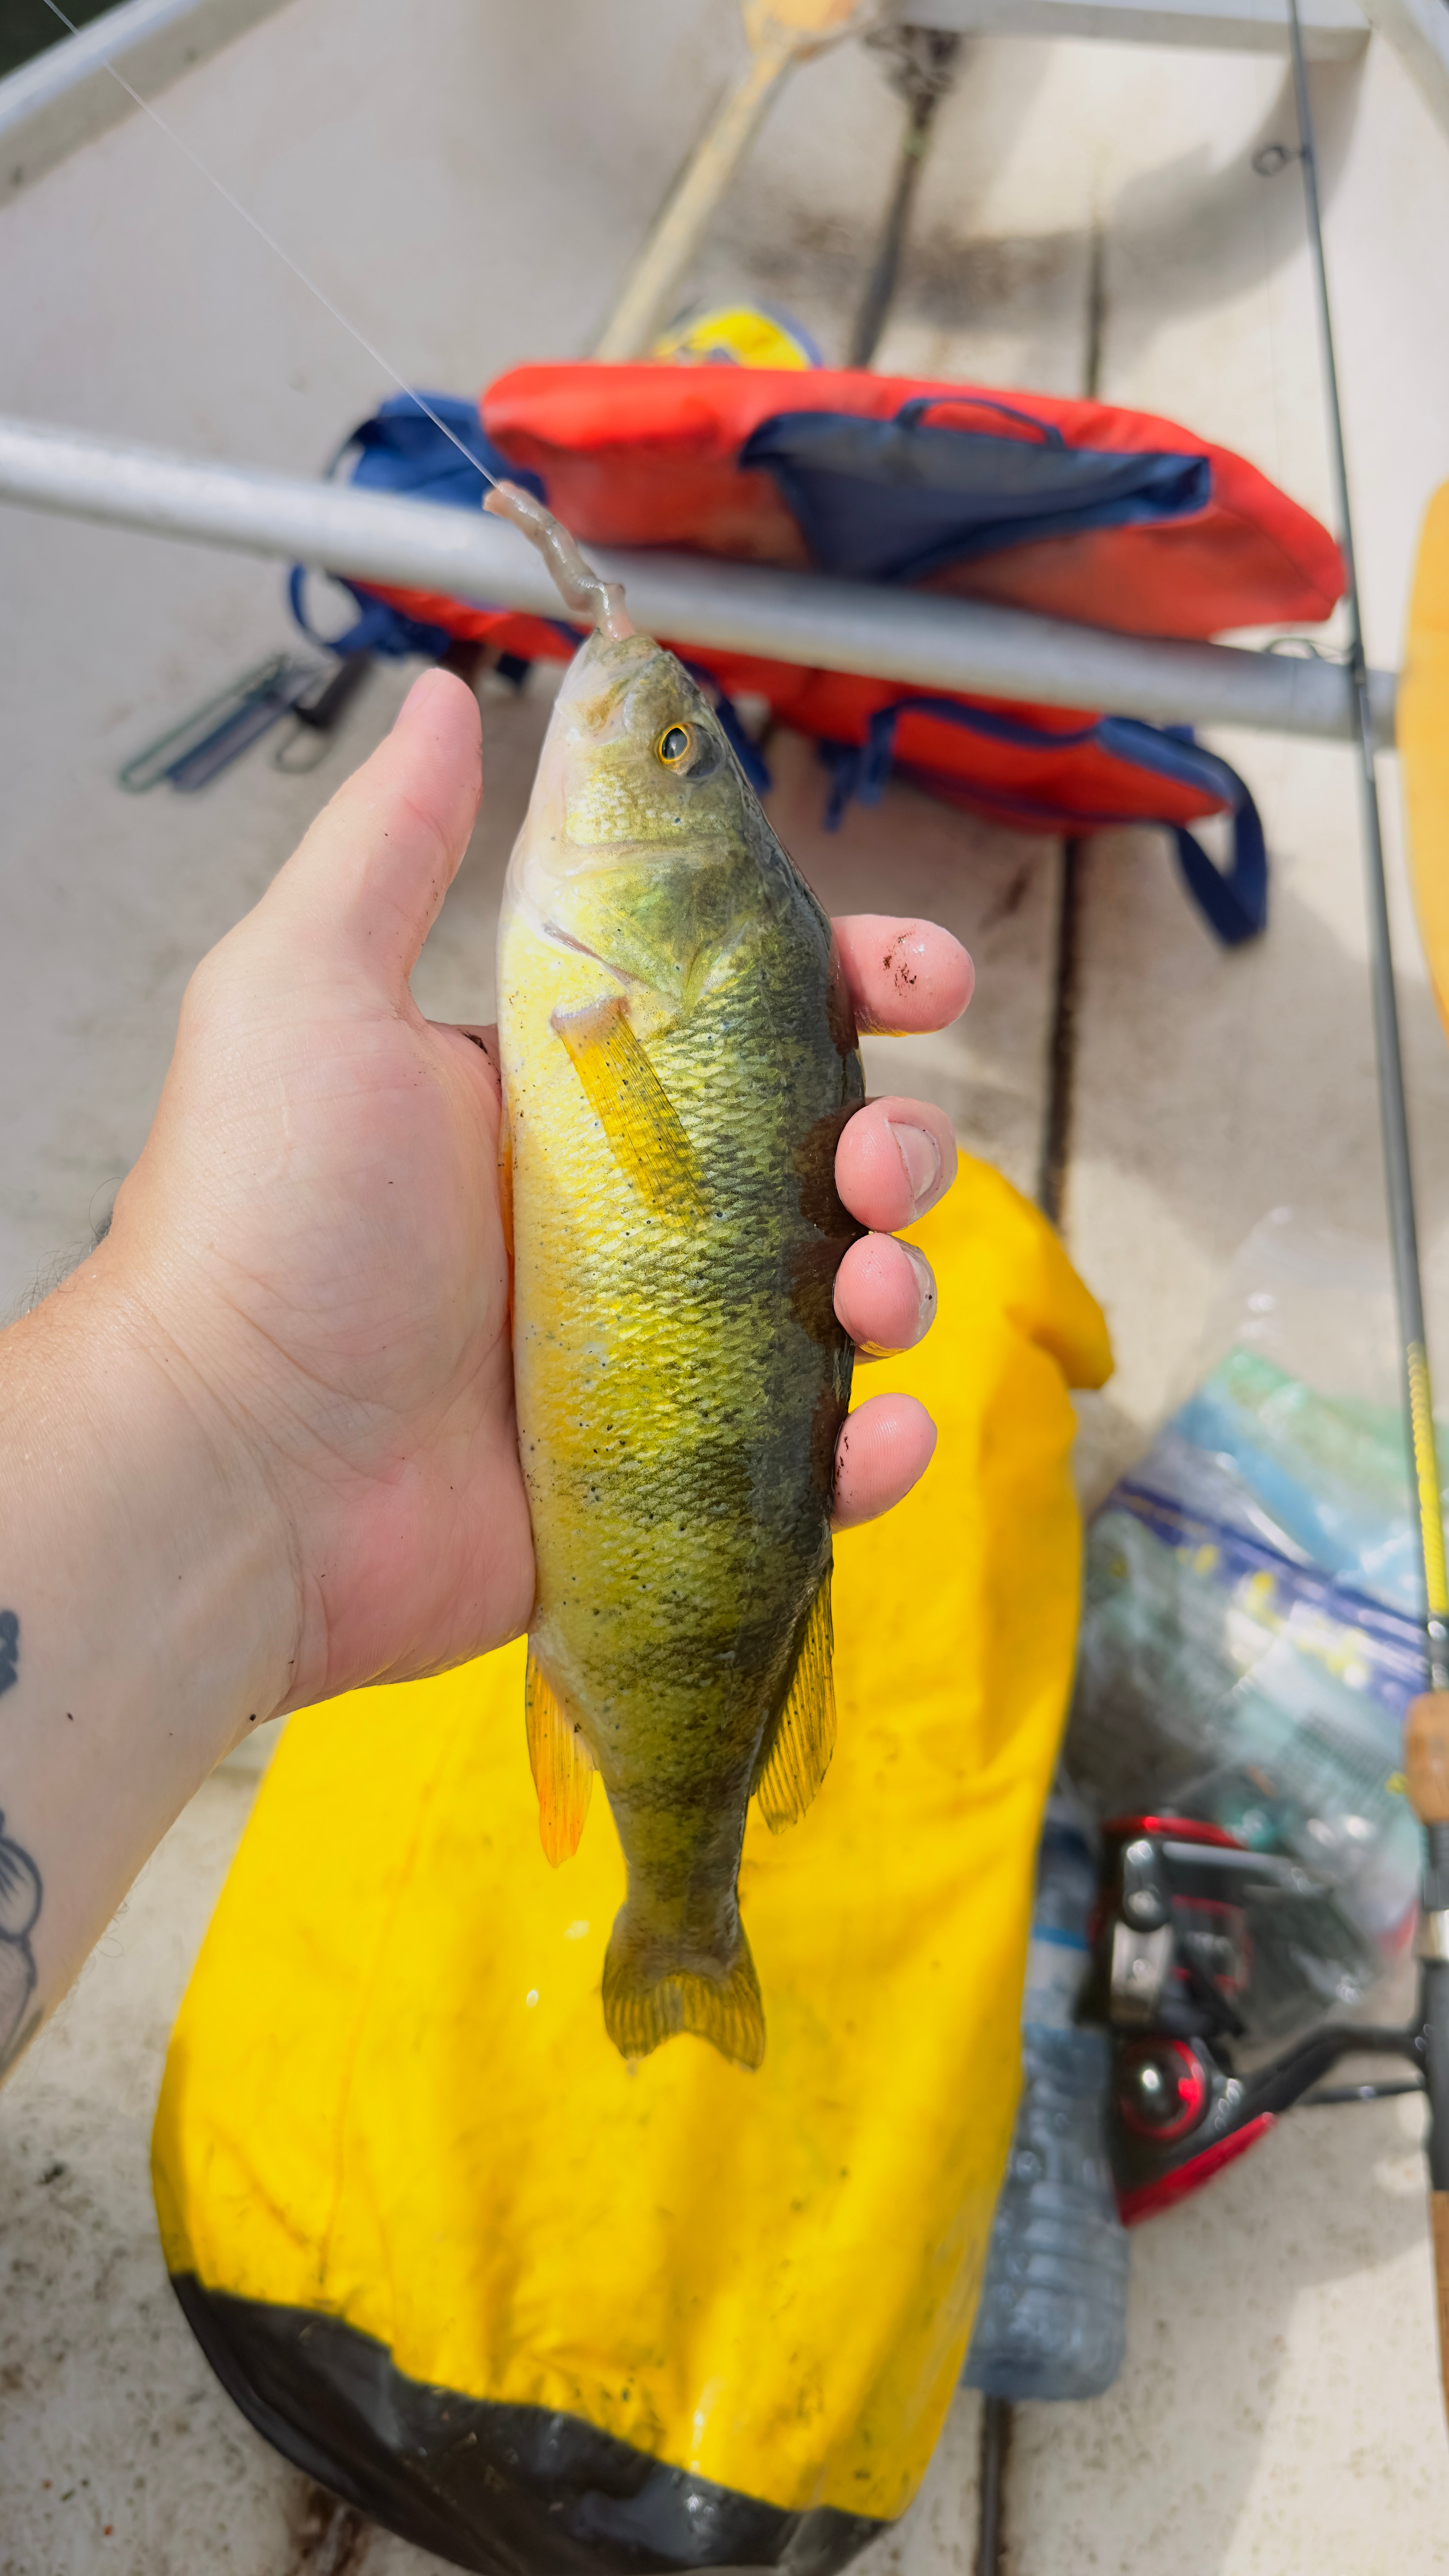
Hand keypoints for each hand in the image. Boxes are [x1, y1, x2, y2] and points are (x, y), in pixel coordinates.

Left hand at [96, 672, 969, 1715]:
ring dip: (899, 1282)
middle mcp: (627, 1214)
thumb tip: (439, 696)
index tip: (916, 976)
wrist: (240, 1465)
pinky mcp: (671, 1467)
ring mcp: (657, 1348)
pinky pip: (814, 1456)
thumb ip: (391, 843)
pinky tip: (872, 1430)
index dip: (854, 984)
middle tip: (872, 1158)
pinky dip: (873, 1448)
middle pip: (824, 1154)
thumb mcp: (308, 990)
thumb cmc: (266, 1221)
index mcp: (568, 1096)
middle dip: (897, 1142)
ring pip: (843, 1298)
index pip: (748, 1014)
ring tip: (868, 1290)